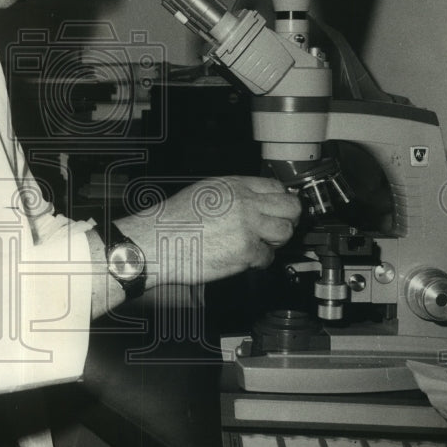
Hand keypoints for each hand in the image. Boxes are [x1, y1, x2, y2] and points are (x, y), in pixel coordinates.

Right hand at [114, 176, 301, 287]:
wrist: (156, 242)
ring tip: (260, 244)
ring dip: (276, 241)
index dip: (282, 200)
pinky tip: (244, 258)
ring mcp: (247, 227)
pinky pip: (268, 257)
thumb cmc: (172, 221)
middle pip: (290, 208)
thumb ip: (233, 194)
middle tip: (278, 228)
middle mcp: (245, 202)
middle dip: (288, 219)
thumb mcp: (204, 192)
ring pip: (285, 232)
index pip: (276, 187)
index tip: (281, 209)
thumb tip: (254, 201)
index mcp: (234, 185)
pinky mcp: (246, 251)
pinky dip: (259, 261)